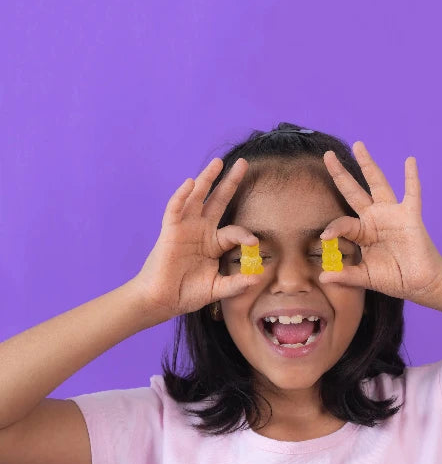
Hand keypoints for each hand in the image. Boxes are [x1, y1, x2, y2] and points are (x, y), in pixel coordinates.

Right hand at [130, 157, 260, 319]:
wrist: (162, 301)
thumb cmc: (187, 293)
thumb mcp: (217, 289)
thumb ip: (237, 284)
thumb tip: (258, 277)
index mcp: (214, 243)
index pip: (234, 232)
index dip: (245, 235)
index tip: (254, 243)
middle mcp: (201, 230)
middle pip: (218, 200)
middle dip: (230, 182)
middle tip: (243, 163)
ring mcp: (185, 228)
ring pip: (197, 198)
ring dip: (206, 179)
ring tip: (218, 162)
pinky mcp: (170, 231)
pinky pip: (175, 209)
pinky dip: (181, 195)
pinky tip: (190, 183)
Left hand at [319, 142, 441, 306]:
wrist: (420, 284)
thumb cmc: (394, 279)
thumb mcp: (365, 277)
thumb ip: (345, 276)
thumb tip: (322, 278)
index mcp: (362, 233)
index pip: (343, 222)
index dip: (333, 228)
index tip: (325, 237)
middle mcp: (375, 218)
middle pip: (353, 191)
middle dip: (340, 174)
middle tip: (327, 155)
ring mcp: (392, 214)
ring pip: (377, 183)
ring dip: (368, 164)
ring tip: (358, 145)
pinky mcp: (410, 216)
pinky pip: (412, 193)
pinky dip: (412, 177)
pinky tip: (409, 160)